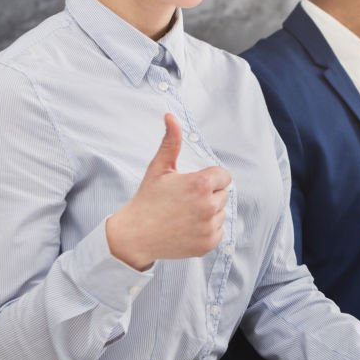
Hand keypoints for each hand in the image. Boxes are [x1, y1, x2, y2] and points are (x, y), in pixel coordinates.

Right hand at [106, 114, 230, 269]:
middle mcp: (208, 206)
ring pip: (221, 212)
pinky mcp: (209, 244)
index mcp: (200, 184)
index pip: (224, 176)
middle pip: (223, 194)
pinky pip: (219, 230)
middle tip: (185, 201)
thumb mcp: (159, 168)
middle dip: (208, 194)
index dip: (209, 178)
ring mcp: (209, 227)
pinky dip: (208, 229)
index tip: (192, 185)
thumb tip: (171, 116)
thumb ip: (170, 142)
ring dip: (209, 212)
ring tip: (185, 214)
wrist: (135, 236)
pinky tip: (188, 227)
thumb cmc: (148, 199)